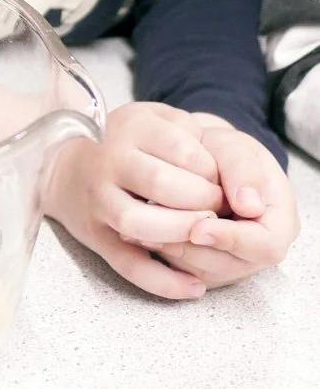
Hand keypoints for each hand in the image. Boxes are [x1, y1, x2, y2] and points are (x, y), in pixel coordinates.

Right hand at [44, 102, 224, 299]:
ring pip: (139, 224)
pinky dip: (164, 282)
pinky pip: (130, 265)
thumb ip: (190, 131)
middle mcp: (109, 163)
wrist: (63, 168)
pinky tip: (194, 286)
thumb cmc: (124, 143)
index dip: (213, 172)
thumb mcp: (154, 118)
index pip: (184, 152)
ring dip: (182, 233)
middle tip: (216, 208)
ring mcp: (99, 202)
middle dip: (203, 202)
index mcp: (131, 130)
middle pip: (162, 185)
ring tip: (203, 233)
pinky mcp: (96, 237)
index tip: (220, 180)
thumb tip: (226, 173)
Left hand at [153, 126, 299, 288]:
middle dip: (192, 249)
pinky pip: (185, 272)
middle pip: (231, 266)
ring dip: (173, 253)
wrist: (202, 158)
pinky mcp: (206, 267)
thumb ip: (244, 173)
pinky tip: (142, 235)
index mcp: (281, 221)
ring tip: (141, 230)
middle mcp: (259, 248)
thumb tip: (250, 206)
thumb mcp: (237, 149)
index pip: (265, 246)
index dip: (232, 240)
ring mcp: (234, 261)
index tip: (199, 227)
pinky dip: (163, 255)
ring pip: (204, 273)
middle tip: (155, 231)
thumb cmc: (223, 152)